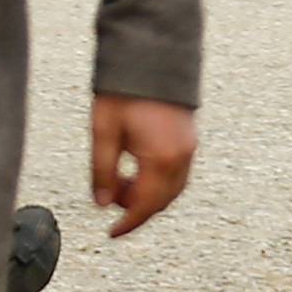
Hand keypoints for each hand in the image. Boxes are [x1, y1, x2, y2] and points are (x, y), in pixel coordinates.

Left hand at [91, 96, 196, 236]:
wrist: (153, 56)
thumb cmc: (126, 91)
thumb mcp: (104, 132)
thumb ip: (102, 172)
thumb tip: (101, 203)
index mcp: (161, 158)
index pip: (146, 205)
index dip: (128, 223)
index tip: (112, 234)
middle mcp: (182, 156)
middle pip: (162, 200)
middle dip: (137, 208)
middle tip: (110, 201)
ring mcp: (190, 146)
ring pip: (173, 188)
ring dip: (148, 195)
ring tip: (121, 183)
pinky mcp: (190, 137)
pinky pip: (178, 173)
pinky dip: (159, 182)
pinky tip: (138, 170)